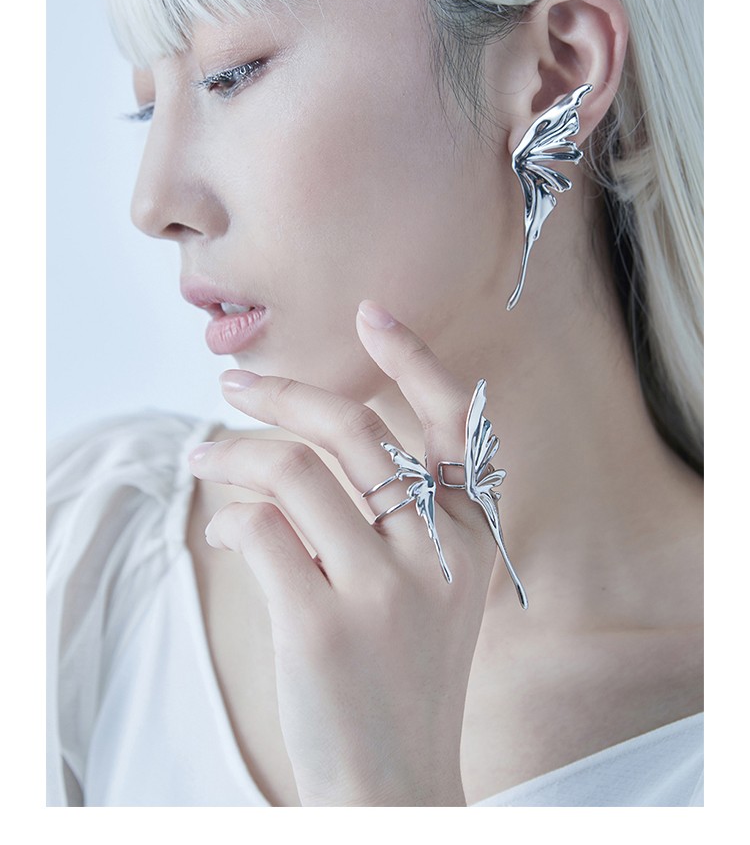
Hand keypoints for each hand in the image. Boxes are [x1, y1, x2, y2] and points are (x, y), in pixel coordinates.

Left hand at [188, 300, 498, 805]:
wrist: (393, 779)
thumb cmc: (401, 672)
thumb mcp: (429, 587)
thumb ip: (393, 516)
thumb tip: (301, 446)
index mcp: (468, 534)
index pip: (451, 422)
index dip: (413, 359)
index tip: (371, 314)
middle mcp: (435, 552)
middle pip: (350, 430)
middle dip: (281, 392)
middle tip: (233, 385)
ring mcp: (383, 590)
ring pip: (293, 472)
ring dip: (234, 453)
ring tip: (202, 457)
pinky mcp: (324, 627)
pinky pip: (260, 532)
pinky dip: (231, 518)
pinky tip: (227, 531)